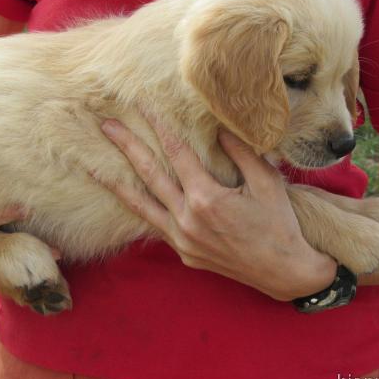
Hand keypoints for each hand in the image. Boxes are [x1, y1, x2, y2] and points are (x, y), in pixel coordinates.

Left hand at [98, 117, 336, 300]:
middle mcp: (187, 220)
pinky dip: (141, 210)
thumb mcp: (267, 183)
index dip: (159, 126)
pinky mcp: (184, 253)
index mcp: (207, 199)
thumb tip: (220, 128)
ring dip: (117, 184)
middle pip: (149, 175)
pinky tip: (130, 199)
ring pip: (141, 206)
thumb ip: (241, 153)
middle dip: (126, 147)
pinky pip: (156, 226)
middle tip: (106, 126)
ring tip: (94, 168)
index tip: (142, 106)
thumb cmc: (280, 224)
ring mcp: (182, 240)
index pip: (177, 153)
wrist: (284, 272)